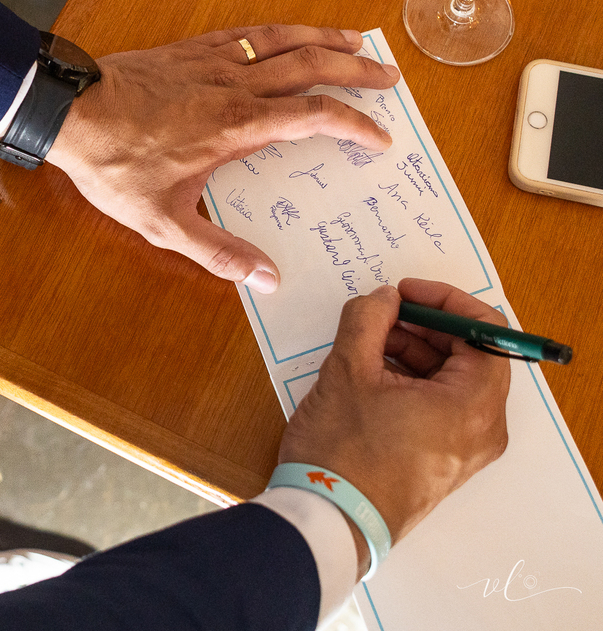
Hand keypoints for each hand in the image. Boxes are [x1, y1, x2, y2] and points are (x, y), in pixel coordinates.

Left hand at [45, 25, 397, 292]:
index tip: (378, 139)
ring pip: (283, 40)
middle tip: (389, 78)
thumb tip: (267, 279)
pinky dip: (277, 30)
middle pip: (311, 67)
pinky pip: (246, 33)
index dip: (354, 125)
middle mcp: (234, 86)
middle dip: (356, 72)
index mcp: (238, 126)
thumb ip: (217, 252)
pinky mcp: (190, 50)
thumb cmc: (114, 167)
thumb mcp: (163, 223)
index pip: (314, 118)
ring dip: (324, 39)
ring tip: (356, 42)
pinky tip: (286, 33)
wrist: (70, 113)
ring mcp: (212, 62)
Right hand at [279, 279, 510, 573]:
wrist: (327, 519)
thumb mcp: (348, 370)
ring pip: (450, 382)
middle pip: (470, 357)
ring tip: (366, 344)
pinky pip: (438, 408)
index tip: (406, 292)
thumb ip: (368, 319)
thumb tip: (382, 299)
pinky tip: (370, 374)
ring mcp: (463, 450)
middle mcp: (482, 430)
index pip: (485, 332)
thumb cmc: (343, 453)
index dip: (445, 302)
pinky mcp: (440, 461)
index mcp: (473, 406)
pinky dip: (411, 383)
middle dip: (425, 328)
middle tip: (381, 314)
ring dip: (414, 353)